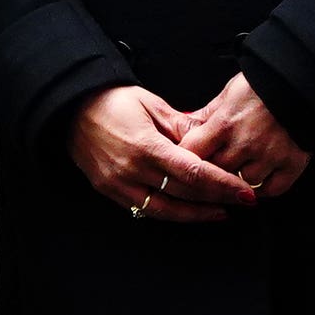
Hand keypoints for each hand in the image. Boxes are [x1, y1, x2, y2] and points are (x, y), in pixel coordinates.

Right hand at [65, 85, 258, 223]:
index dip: (223, 185)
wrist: (68, 105)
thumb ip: (183, 127)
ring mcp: (118, 183)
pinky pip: (144, 208)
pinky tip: (186, 210)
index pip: (194, 173)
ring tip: (219, 212)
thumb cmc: (110, 99)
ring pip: (166, 210)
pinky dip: (169, 212)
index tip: (245, 192)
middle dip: (218, 200)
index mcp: (145, 146)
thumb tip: (212, 142)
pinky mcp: (108, 190)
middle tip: (243, 202)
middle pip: (185, 194)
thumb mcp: (151, 104)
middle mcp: (131, 170)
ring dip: (196, 214)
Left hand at [181, 74, 311, 198]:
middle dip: (213, 166)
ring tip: (241, 165)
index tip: (188, 155)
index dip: (187, 154)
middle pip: (216, 170)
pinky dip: (264, 189)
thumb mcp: (228, 94)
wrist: (301, 84)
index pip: (192, 151)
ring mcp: (270, 156)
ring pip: (243, 182)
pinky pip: (273, 190)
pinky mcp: (292, 165)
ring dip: (239, 176)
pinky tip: (258, 181)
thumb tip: (183, 126)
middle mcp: (246, 143)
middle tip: (216, 161)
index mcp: (224, 123)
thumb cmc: (262, 85)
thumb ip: (207, 115)